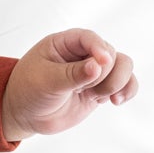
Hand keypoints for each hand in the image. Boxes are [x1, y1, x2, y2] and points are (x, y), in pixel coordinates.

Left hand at [1, 28, 137, 140]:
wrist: (26, 114)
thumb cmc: (28, 91)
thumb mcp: (45, 82)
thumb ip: (72, 74)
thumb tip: (97, 66)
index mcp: (64, 43)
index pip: (89, 38)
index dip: (99, 48)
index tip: (101, 63)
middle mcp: (83, 53)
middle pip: (111, 54)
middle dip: (104, 74)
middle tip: (84, 90)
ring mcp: (94, 71)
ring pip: (124, 66)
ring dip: (118, 83)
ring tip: (99, 97)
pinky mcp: (101, 87)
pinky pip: (126, 83)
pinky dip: (127, 91)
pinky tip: (116, 101)